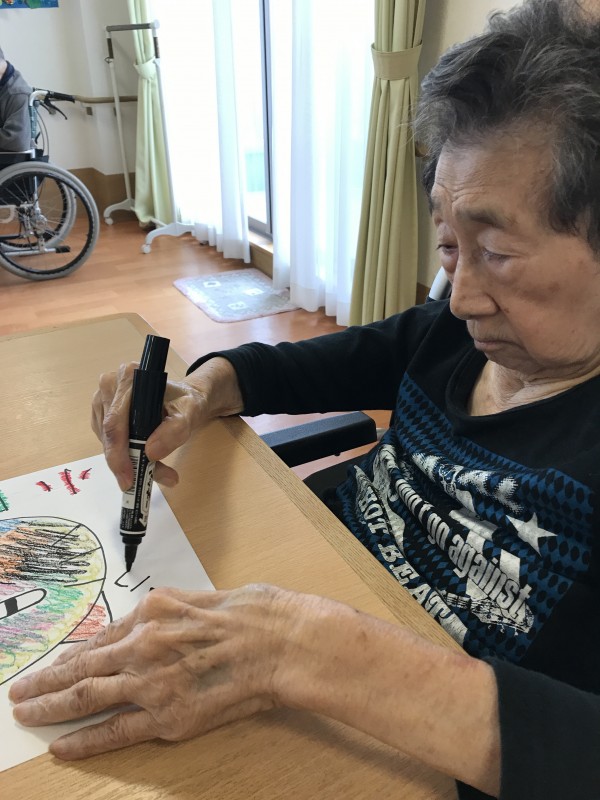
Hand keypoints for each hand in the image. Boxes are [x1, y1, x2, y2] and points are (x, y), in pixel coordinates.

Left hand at [9, 584, 295, 759]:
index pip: (101, 638)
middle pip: (83, 666)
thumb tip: (149, 626)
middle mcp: (144, 644)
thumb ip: (169, 614)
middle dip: (46, 681)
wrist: (282, 641)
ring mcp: (152, 681)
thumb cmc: (253, 613)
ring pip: (87, 696)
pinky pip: (117, 731)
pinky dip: (86, 739)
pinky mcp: (168, 715)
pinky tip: (63, 744)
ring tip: (26, 715)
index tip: (55, 664)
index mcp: (154, 611)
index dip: (73, 655)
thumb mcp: (204, 597)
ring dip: (51, 707)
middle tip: (19, 692)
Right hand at [91, 357, 242, 490]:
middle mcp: (110, 385)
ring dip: (125, 461)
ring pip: (106, 440)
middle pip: (109, 433)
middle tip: (138, 485)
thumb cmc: (185, 402)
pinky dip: (122, 455)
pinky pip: (106, 440)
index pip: (115, 422)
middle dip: (123, 463)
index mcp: (129, 378)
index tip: (129, 478)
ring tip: (154, 471)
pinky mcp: (101, 413)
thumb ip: (174, 431)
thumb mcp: (190, 414)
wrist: (183, 399)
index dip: (119, 453)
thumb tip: (151, 452)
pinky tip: (141, 459)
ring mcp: (102, 399)